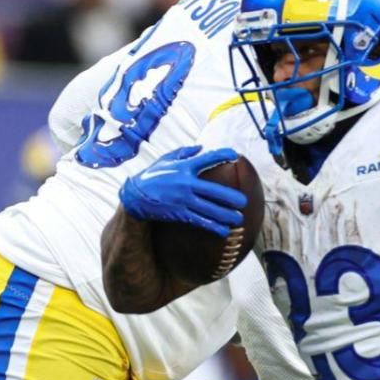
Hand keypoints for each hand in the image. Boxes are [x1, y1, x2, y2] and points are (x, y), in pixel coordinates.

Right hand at [118, 145, 246, 235]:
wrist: (135, 196)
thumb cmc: (152, 176)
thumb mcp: (165, 160)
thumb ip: (183, 153)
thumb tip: (201, 147)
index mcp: (184, 167)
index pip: (206, 159)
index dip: (221, 155)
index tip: (235, 155)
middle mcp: (186, 183)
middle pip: (213, 190)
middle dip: (230, 197)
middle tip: (243, 202)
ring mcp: (183, 200)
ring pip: (209, 209)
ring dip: (225, 215)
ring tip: (238, 220)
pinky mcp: (180, 213)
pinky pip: (200, 221)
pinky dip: (213, 227)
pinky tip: (224, 231)